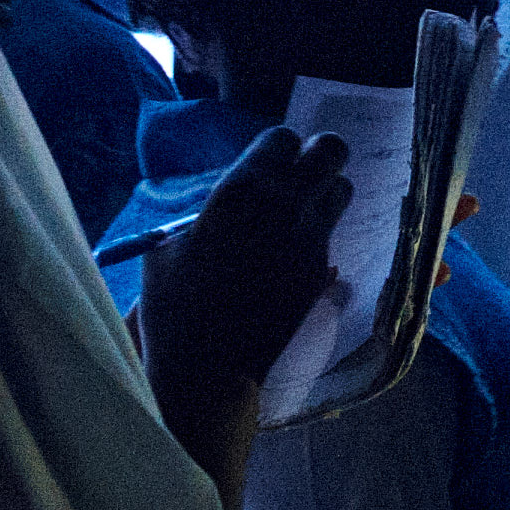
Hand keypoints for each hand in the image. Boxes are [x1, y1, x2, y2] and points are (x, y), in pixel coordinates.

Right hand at [141, 126, 347, 406]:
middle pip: (331, 151)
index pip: (284, 138)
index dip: (275, 147)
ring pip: (343, 190)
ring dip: (324, 192)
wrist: (207, 371)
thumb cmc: (173, 307)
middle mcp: (285, 208)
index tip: (264, 163)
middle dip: (316, 156)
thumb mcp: (166, 246)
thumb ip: (203, 207)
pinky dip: (316, 234)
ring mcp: (311, 242)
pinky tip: (287, 254)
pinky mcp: (322, 273)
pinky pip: (331, 235)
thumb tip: (227, 189)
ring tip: (296, 213)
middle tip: (296, 173)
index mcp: (242, 192)